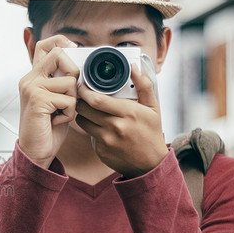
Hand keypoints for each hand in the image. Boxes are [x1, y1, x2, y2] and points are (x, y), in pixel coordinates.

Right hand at [18, 35, 79, 168]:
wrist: (35, 151)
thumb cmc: (48, 127)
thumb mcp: (57, 99)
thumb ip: (62, 82)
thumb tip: (80, 66)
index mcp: (33, 77)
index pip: (45, 45)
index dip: (61, 41)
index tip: (73, 49)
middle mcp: (30, 79)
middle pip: (60, 54)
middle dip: (73, 73)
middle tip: (68, 94)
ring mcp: (32, 88)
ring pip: (70, 82)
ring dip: (72, 102)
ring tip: (60, 113)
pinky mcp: (38, 99)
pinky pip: (68, 100)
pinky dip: (68, 114)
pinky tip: (56, 121)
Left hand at [74, 61, 167, 177]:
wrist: (150, 164)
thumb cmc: (151, 133)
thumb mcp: (153, 108)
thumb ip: (144, 86)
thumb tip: (134, 67)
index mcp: (128, 113)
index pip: (96, 99)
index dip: (85, 91)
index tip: (83, 85)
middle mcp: (115, 127)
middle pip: (85, 109)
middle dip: (80, 101)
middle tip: (82, 96)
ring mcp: (106, 141)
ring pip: (82, 122)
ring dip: (83, 115)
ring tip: (90, 111)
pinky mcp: (100, 151)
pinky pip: (88, 135)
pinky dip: (91, 129)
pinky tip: (98, 127)